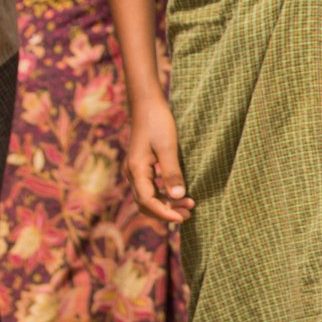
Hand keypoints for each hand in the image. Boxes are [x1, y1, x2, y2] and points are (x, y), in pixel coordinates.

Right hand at [125, 102, 194, 223]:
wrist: (147, 104)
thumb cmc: (157, 122)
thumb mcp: (168, 147)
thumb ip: (172, 172)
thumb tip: (178, 196)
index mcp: (136, 169)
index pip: (147, 201)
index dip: (164, 212)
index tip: (182, 217)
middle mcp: (132, 173)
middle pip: (145, 203)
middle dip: (166, 212)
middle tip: (189, 214)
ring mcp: (136, 171)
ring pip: (148, 198)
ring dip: (166, 205)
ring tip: (188, 206)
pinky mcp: (142, 167)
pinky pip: (150, 189)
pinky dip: (164, 196)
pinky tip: (180, 195)